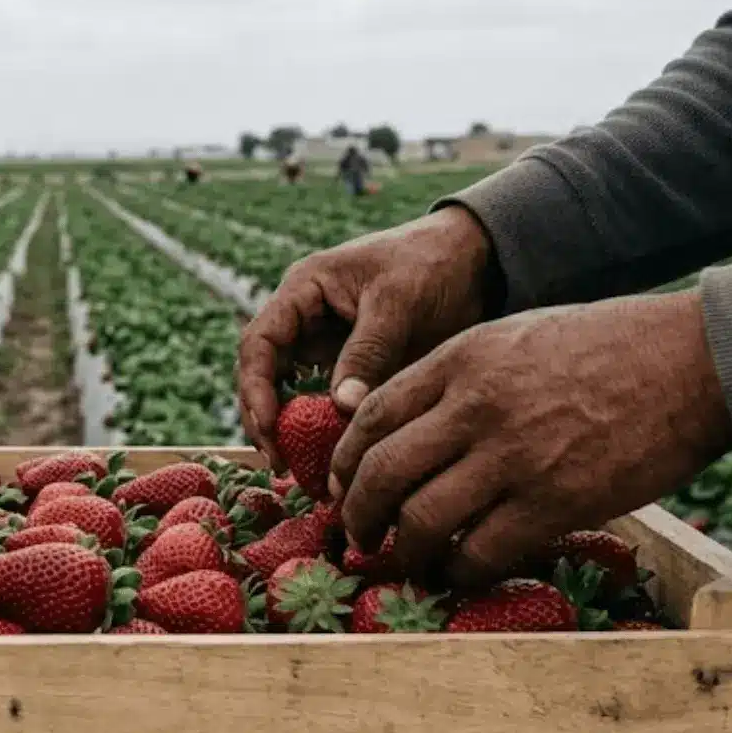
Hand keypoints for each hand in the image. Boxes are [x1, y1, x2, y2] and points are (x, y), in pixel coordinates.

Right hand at [237, 206, 490, 469]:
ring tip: (301, 471)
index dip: (255, 387)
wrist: (476, 261)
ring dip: (293, 431)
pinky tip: (334, 459)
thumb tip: (342, 407)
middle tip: (280, 463)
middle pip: (265, 374)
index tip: (268, 427)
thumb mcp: (398, 302)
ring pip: (293, 395)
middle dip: (266, 420)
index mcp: (303, 290)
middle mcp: (305, 321)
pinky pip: (328, 405)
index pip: (260, 342)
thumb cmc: (431, 264)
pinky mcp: (352, 370)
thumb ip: (368, 352)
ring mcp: (326, 347)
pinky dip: (326, 431)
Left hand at [330, 289, 731, 587]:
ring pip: (420, 519)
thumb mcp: (516, 337)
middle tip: (358, 536)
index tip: (339, 486)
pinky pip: (480, 552)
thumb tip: (416, 429)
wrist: (694, 361)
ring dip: (404, 551)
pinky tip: (459, 574)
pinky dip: (459, 572)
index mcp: (460, 360)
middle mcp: (474, 406)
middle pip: (380, 472)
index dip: (343, 461)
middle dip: (357, 514)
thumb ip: (462, 377)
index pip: (370, 416)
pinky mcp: (554, 502)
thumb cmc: (611, 346)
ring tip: (407, 563)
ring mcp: (512, 457)